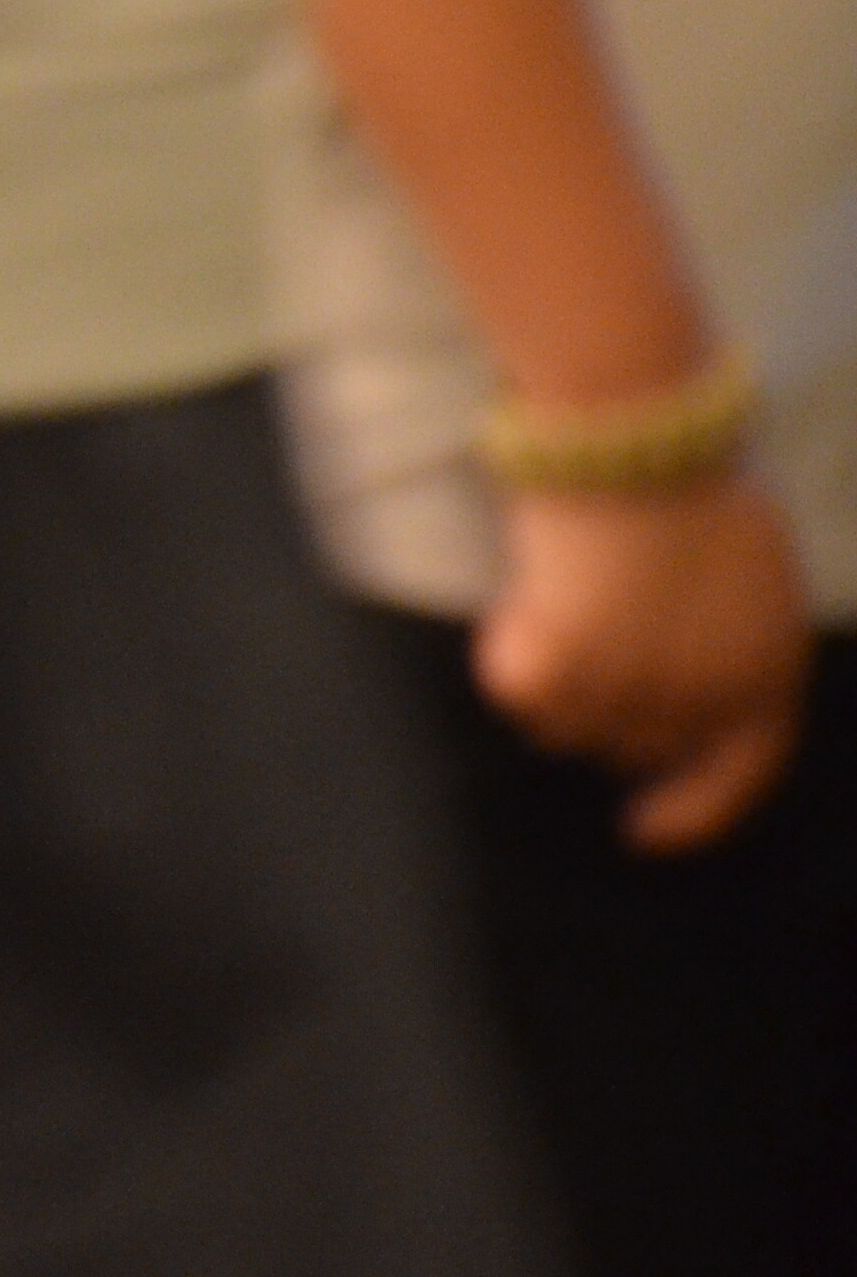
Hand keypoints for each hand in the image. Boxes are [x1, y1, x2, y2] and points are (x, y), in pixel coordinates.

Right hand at [476, 474, 810, 850]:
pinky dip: (510, 655)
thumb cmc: (701, 491)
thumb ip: (731, 645)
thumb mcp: (753, 579)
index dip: (693, 814)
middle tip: (586, 644)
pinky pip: (516, 691)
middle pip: (637, 749)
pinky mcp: (557, 668)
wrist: (636, 447)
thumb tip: (692, 691)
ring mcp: (624, 691)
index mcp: (766, 679)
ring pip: (566, 727)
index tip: (641, 829)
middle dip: (612, 714)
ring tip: (558, 603)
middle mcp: (699, 703)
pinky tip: (522, 604)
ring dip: (557, 682)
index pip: (739, 777)